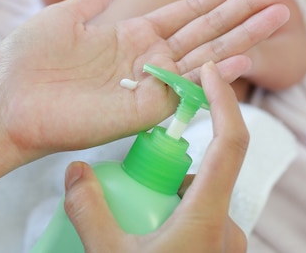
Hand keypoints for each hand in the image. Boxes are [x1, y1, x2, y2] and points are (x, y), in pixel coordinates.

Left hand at [0, 0, 291, 161]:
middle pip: (209, 29)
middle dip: (247, 10)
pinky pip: (187, 89)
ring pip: (208, 54)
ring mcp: (151, 84)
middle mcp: (150, 58)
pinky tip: (243, 56)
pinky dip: (215, 73)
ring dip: (245, 35)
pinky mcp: (145, 109)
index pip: (188, 12)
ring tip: (282, 14)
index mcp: (132, 35)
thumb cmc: (27, 61)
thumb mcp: (60, 17)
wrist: (5, 102)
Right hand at [63, 62, 247, 251]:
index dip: (223, 99)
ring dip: (172, 196)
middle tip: (136, 182)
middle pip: (207, 171)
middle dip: (171, 167)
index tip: (211, 71)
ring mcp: (227, 243)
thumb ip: (89, 208)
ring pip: (201, 200)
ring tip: (135, 221)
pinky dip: (178, 216)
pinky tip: (148, 239)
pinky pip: (203, 221)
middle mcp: (227, 224)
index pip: (230, 141)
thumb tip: (75, 170)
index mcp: (208, 215)